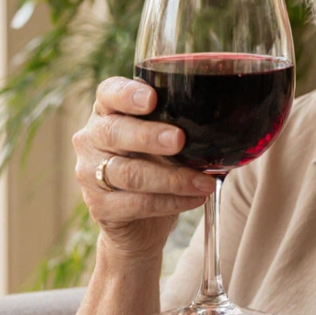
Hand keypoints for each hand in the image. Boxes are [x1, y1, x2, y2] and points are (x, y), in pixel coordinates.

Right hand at [73, 77, 215, 259]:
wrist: (140, 223)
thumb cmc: (156, 167)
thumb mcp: (166, 141)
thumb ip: (181, 126)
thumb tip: (227, 122)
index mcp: (108, 112)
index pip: (109, 92)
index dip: (127, 94)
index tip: (151, 100)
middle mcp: (91, 139)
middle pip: (114, 132)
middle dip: (149, 136)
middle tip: (179, 140)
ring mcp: (88, 174)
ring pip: (129, 173)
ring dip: (172, 178)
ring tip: (204, 182)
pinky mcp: (100, 207)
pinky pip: (137, 204)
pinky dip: (171, 202)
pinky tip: (195, 198)